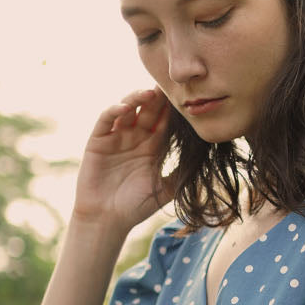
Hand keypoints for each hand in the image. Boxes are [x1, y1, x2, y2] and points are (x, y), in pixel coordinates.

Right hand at [73, 87, 175, 235]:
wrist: (108, 220)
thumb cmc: (136, 206)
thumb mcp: (166, 189)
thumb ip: (182, 173)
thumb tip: (207, 161)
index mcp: (152, 147)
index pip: (165, 122)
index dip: (173, 110)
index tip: (187, 97)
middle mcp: (134, 138)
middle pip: (148, 112)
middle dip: (158, 99)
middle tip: (170, 85)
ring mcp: (116, 138)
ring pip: (127, 110)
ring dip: (137, 99)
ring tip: (150, 93)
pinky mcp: (98, 141)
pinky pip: (106, 120)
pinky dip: (114, 111)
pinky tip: (125, 108)